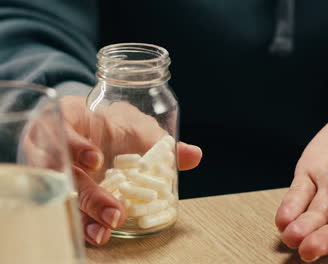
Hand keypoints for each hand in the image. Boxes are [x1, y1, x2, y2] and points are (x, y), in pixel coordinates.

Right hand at [60, 96, 201, 245]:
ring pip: (60, 196)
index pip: (63, 130)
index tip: (96, 160)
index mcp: (68, 120)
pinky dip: (77, 222)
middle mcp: (51, 146)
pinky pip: (59, 208)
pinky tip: (94, 236)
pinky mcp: (53, 190)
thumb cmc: (110, 123)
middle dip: (90, 195)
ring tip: (103, 234)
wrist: (89, 126)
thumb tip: (195, 156)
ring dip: (83, 216)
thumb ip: (161, 143)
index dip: (76, 145)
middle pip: (63, 173)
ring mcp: (49, 171)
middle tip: (114, 213)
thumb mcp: (134, 126)